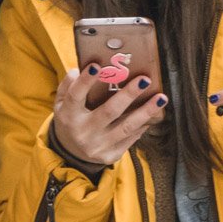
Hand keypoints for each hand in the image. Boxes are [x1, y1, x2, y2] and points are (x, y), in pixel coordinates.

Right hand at [52, 66, 166, 166]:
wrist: (71, 153)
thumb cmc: (71, 118)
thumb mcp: (62, 103)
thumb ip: (68, 85)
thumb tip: (79, 70)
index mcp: (68, 116)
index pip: (75, 96)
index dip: (85, 81)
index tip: (97, 65)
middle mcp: (83, 133)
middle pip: (109, 111)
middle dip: (128, 94)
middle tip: (144, 80)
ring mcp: (97, 146)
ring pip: (126, 127)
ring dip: (146, 111)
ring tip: (161, 98)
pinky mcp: (109, 156)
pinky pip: (130, 138)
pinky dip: (142, 125)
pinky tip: (153, 114)